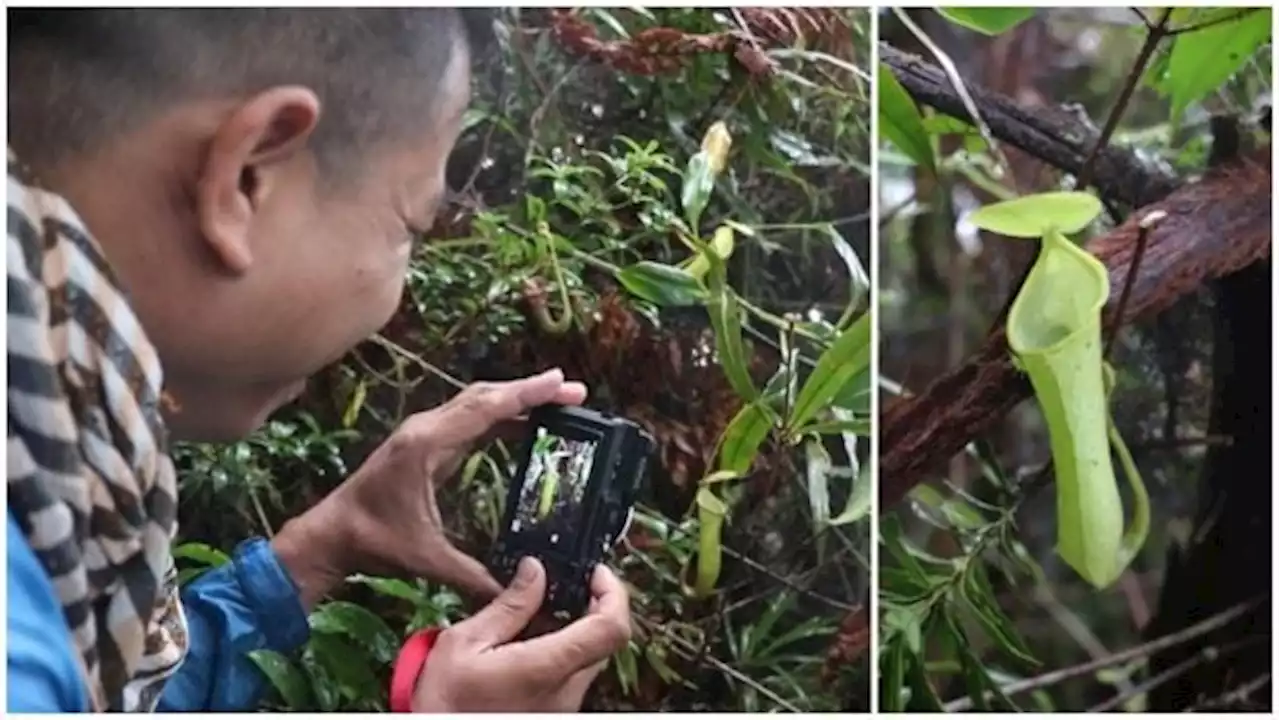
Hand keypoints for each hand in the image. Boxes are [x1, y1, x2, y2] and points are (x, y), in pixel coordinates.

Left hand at [273, 369, 586, 608]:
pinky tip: (524, 425)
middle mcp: (426, 429)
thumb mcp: (427, 559)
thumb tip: (516, 589)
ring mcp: (424, 433)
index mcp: (427, 445)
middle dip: (532, 391)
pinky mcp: (425, 443)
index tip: (562, 383)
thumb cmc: (372, 541)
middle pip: (486, 396)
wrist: (330, 534)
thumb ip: (473, 576)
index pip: (486, 409)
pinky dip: (500, 416)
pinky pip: (469, 419)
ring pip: (478, 403)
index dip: (527, 394)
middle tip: (574, 392)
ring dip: (517, 400)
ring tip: (559, 402)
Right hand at [412, 558, 631, 711]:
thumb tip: (536, 571)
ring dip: (575, 629)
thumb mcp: (464, 643)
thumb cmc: (444, 703)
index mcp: (545, 668)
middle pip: (605, 640)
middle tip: (566, 584)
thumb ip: (508, 607)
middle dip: (593, 606)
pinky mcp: (556, 713)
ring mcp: (563, 707)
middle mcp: (565, 692)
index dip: (614, 593)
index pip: (611, 629)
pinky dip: (562, 650)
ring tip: (537, 612)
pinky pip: (573, 674)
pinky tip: (529, 640)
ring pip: (589, 656)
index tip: (594, 572)